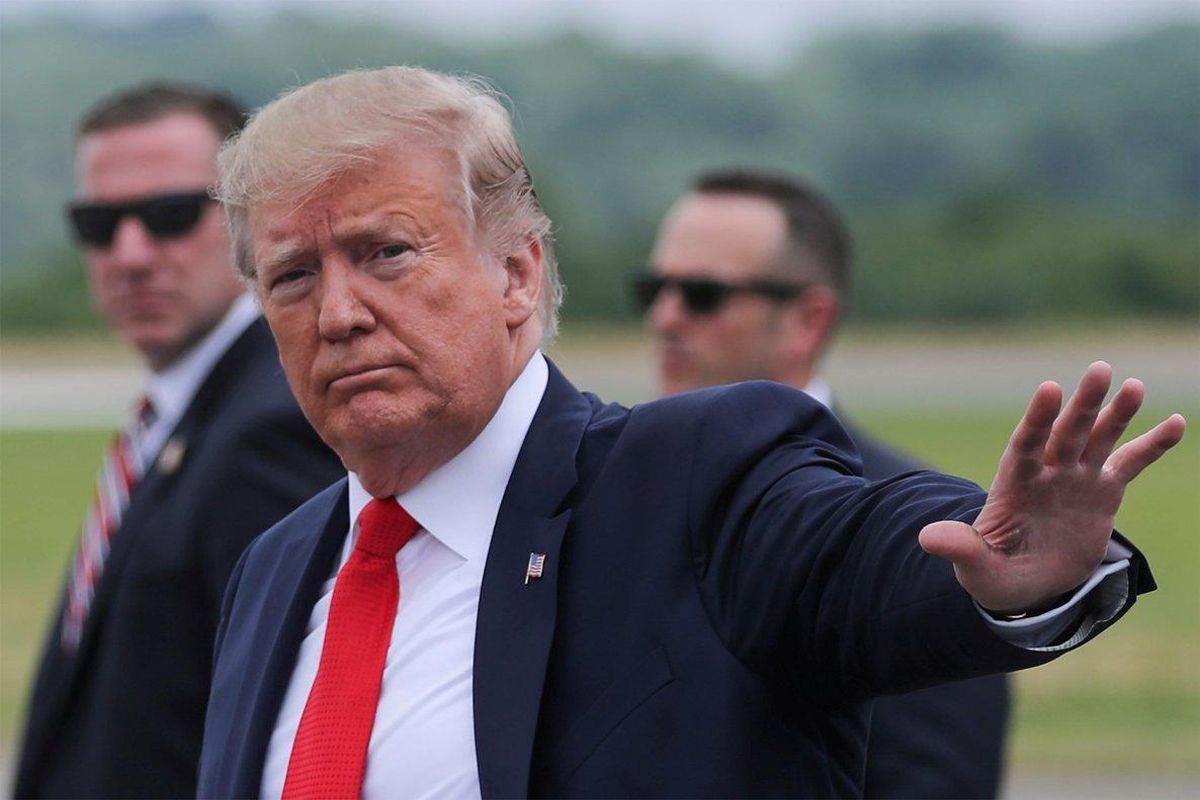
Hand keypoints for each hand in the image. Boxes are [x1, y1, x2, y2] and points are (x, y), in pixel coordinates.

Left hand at [918, 361, 1185, 613]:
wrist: (1027, 586)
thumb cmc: (995, 575)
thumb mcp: (976, 568)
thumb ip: (960, 549)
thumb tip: (927, 539)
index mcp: (1014, 484)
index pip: (1026, 446)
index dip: (1037, 419)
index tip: (1049, 389)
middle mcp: (1046, 473)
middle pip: (1065, 432)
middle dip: (1083, 404)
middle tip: (1101, 370)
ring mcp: (1075, 478)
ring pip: (1097, 438)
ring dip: (1116, 413)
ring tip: (1133, 386)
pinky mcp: (1103, 491)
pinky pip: (1130, 462)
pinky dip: (1152, 444)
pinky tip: (1176, 423)